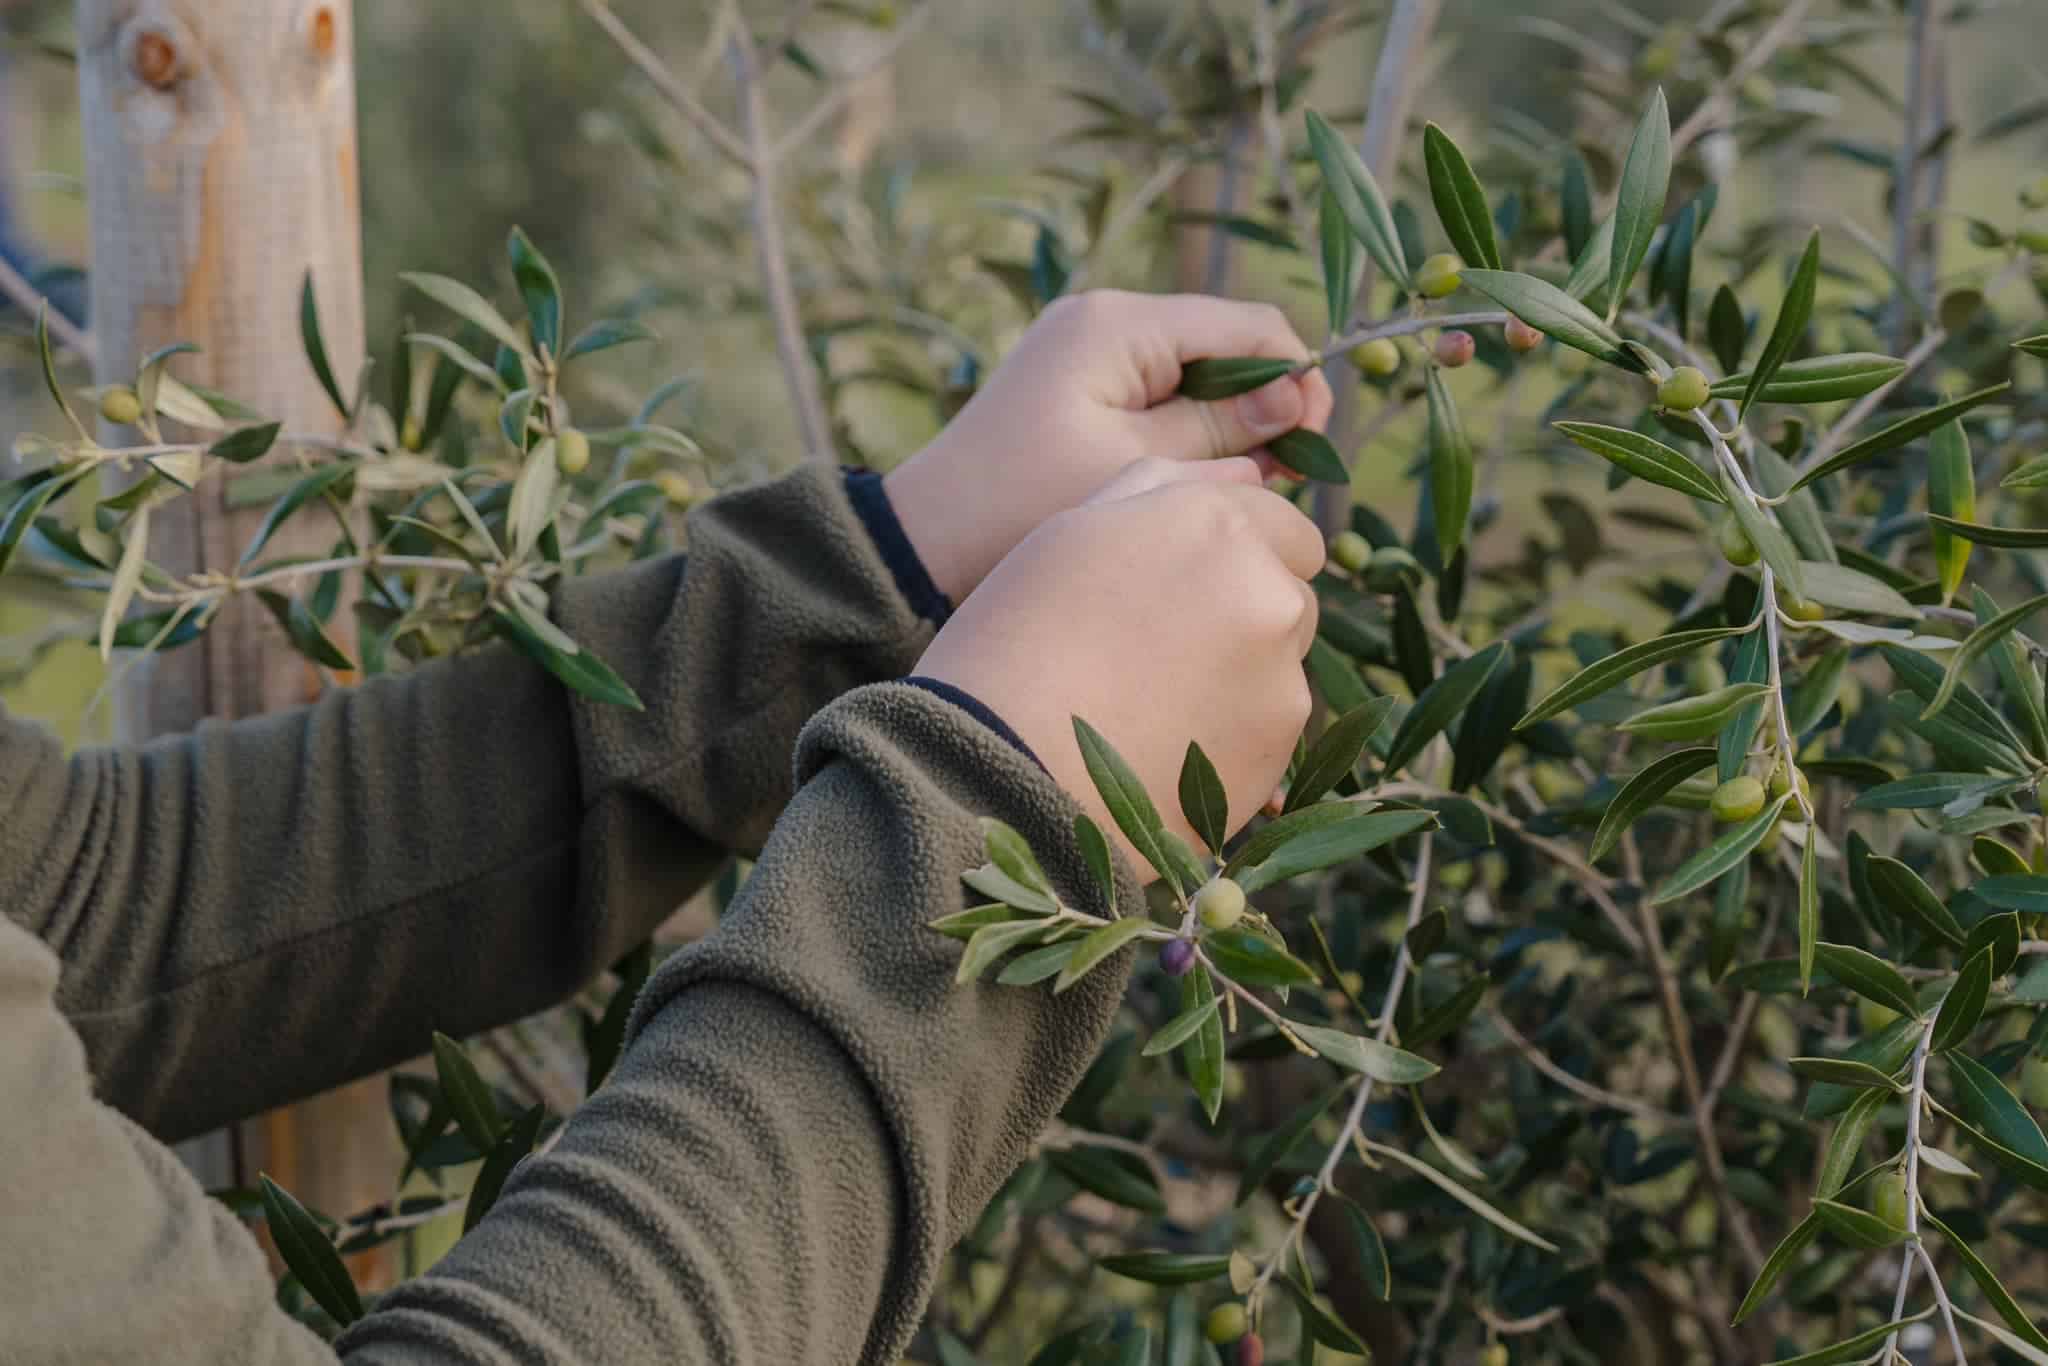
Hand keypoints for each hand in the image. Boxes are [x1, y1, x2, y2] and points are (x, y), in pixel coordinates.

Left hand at [884, 291, 1333, 602]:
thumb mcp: (1138, 471)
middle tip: (1289, 478)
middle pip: (1224, 347)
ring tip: (1246, 491)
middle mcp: (1104, 321)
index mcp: (1118, 325)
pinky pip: (1158, 399)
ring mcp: (1089, 353)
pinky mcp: (1081, 389)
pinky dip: (1189, 437)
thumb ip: (1223, 432)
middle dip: (1264, 407)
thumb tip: (1299, 399)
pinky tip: (1201, 487)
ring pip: (1195, 376)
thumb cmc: (1022, 508)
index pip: (1245, 327)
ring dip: (1229, 427)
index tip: (1315, 443)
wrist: (922, 543)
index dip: (1295, 378)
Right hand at [916, 458, 1323, 875]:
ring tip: (1154, 705)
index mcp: (1215, 521)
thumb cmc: (1014, 640)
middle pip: (1291, 594)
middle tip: (1164, 650)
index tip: (1191, 587)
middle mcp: (1267, 590)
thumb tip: (1244, 476)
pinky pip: (1270, 730)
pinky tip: (1165, 747)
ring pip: (1283, 665)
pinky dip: (1233, 735)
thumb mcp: (1071, 532)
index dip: (1240, 553)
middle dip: (1249, 612)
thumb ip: (1163, 491)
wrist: (1002, 771)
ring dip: (1243, 674)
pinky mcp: (1278, 750)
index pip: (1285, 525)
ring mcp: (1282, 676)